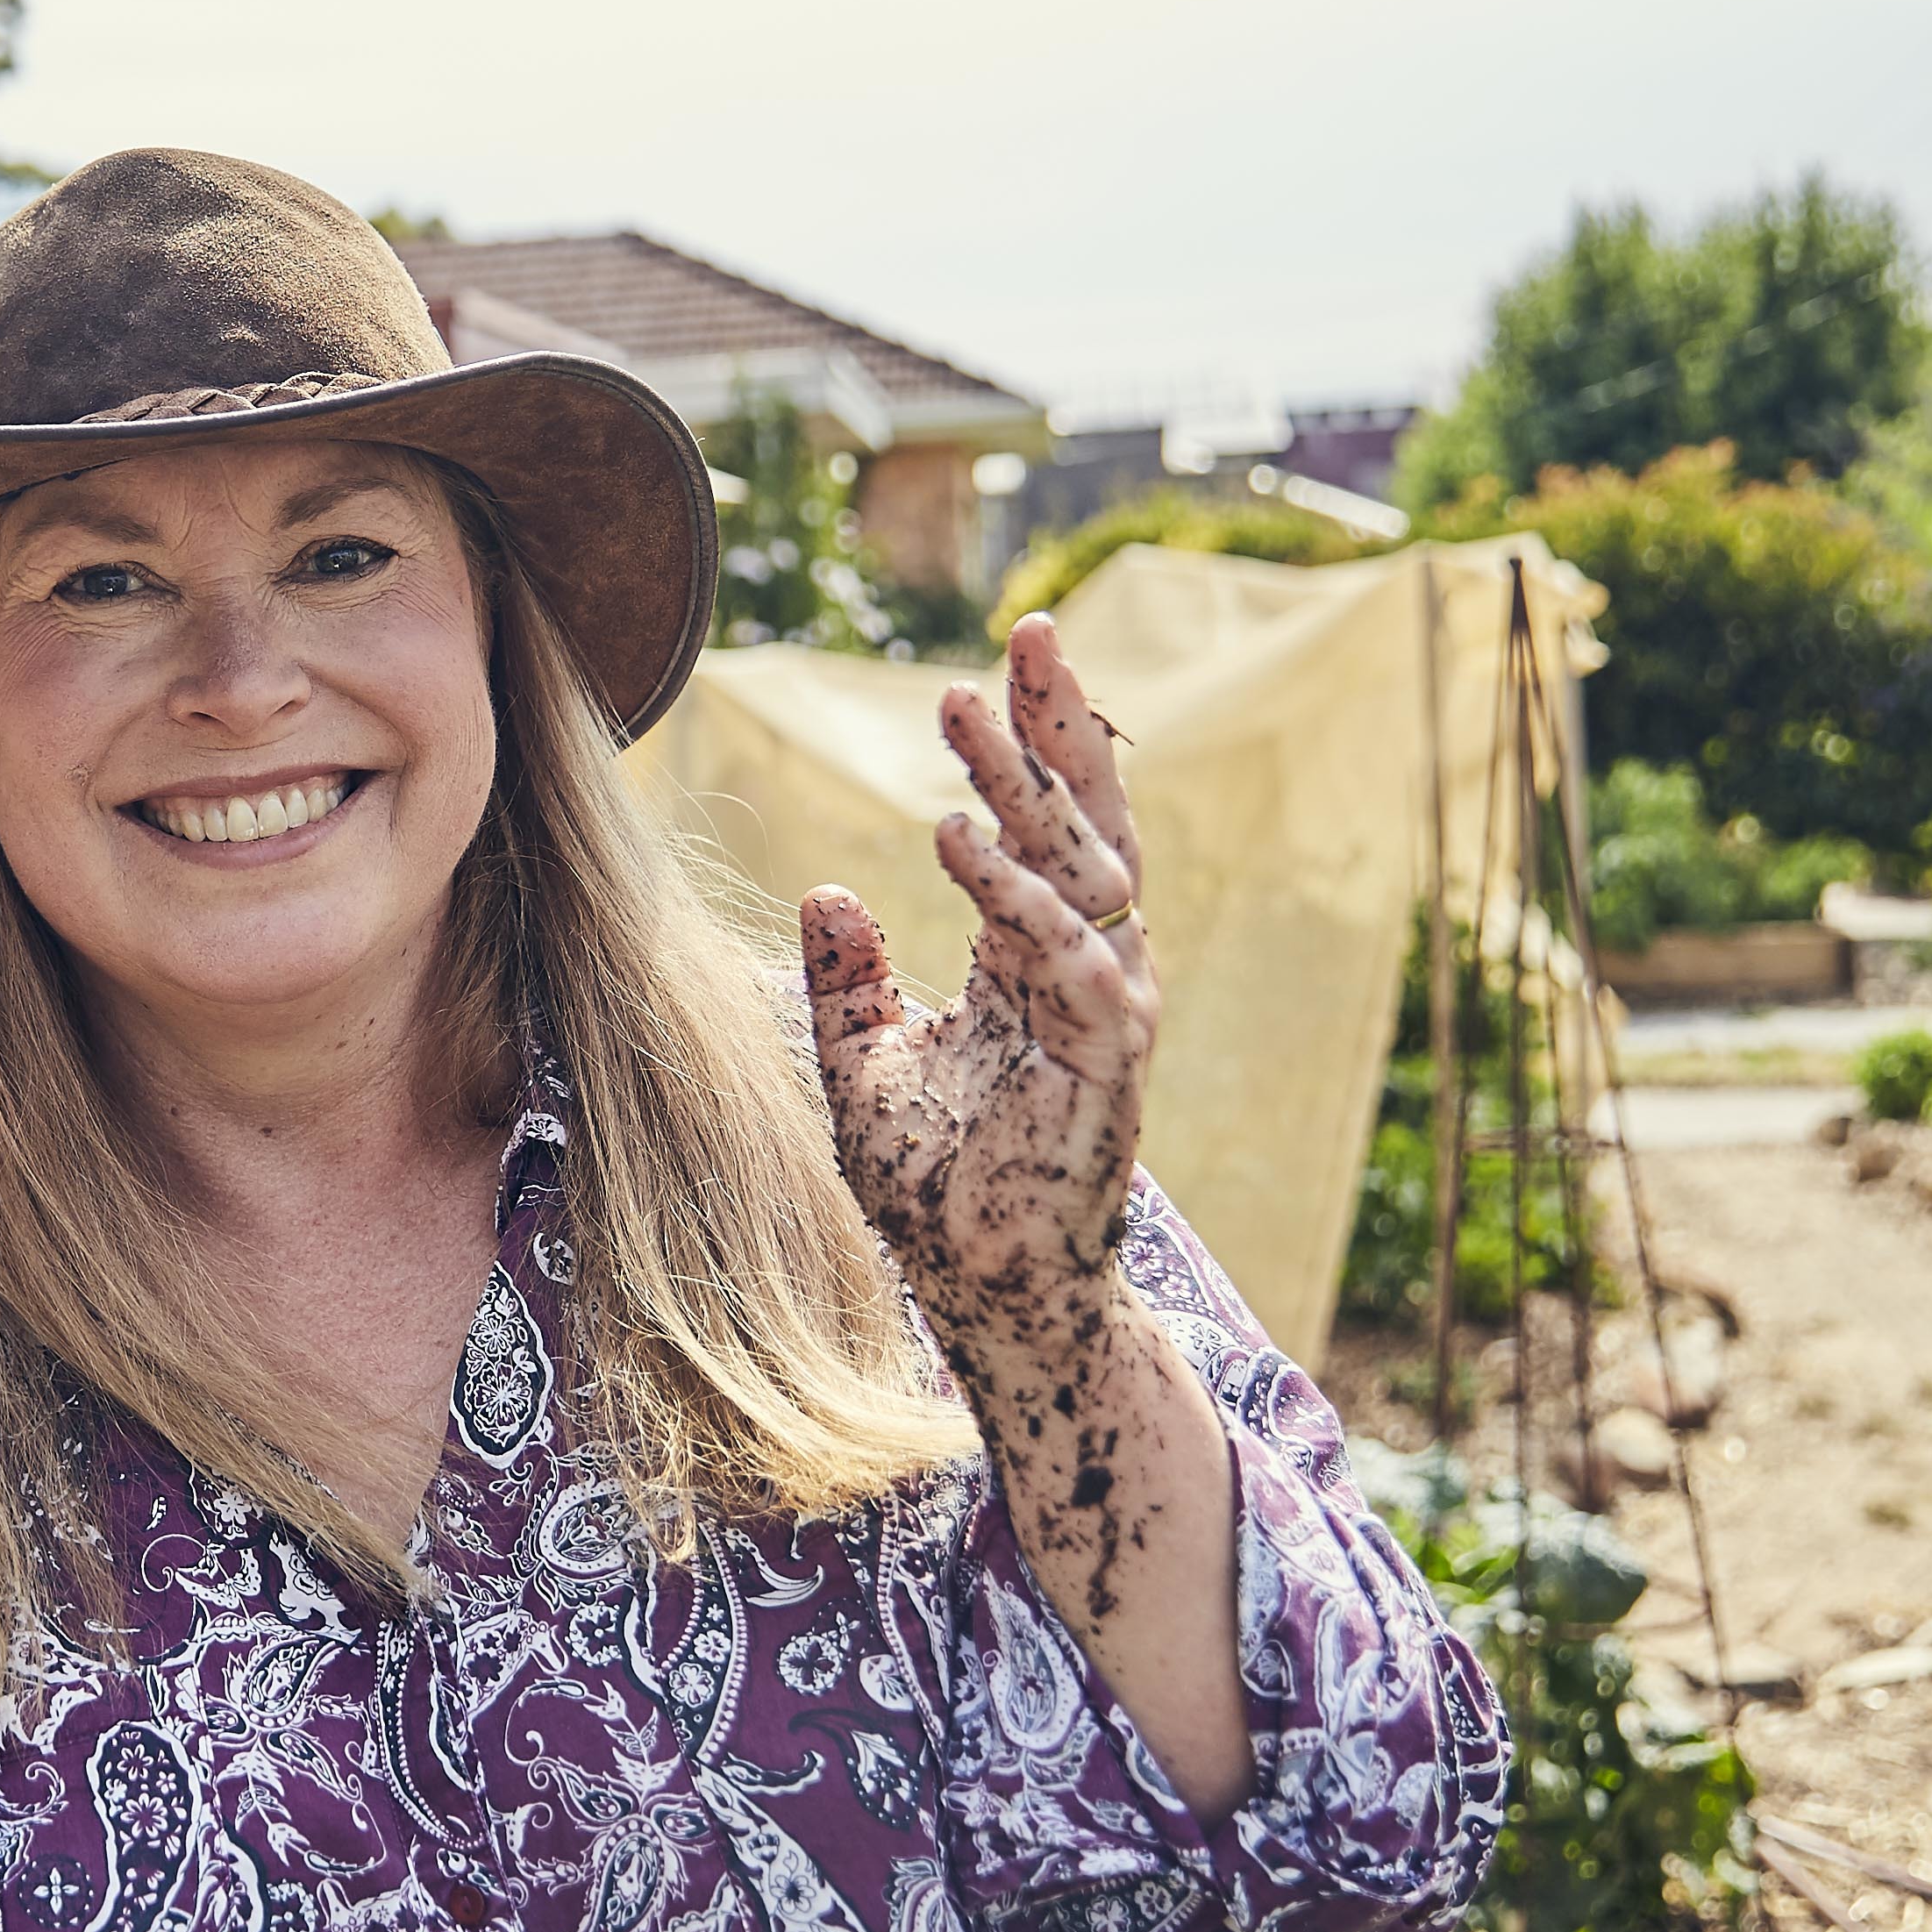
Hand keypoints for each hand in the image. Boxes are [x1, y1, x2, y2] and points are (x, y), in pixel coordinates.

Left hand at [800, 611, 1158, 1405]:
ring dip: (1022, 788)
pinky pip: (1068, 961)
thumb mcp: (863, 1067)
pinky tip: (957, 841)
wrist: (983, 1299)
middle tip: (1028, 632)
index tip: (985, 671)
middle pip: (1085, 823)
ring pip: (1081, 872)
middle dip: (1056, 728)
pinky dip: (1016, 898)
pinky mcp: (1105, 1068)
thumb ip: (848, 981)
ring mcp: (1104, 1017)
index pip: (1042, 831)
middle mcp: (1083, 975)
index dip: (1021, 751)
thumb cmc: (937, 1194)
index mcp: (1035, 966)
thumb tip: (826, 890)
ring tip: (964, 714)